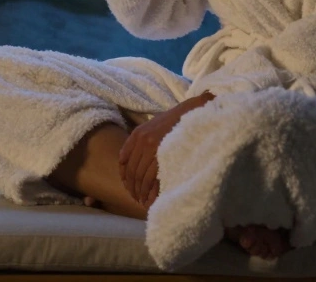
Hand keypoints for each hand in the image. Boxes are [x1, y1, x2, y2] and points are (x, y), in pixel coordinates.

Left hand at [118, 93, 214, 207]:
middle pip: (132, 172)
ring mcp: (153, 148)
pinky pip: (153, 179)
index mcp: (137, 134)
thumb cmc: (174, 120)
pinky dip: (151, 192)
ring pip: (141, 177)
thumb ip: (138, 141)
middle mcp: (142, 141)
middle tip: (137, 199)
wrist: (192, 112)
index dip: (125, 178)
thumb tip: (124, 159)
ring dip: (141, 192)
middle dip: (133, 188)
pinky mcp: (164, 156)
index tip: (128, 188)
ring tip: (144, 202)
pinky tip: (151, 200)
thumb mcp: (152, 125)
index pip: (123, 161)